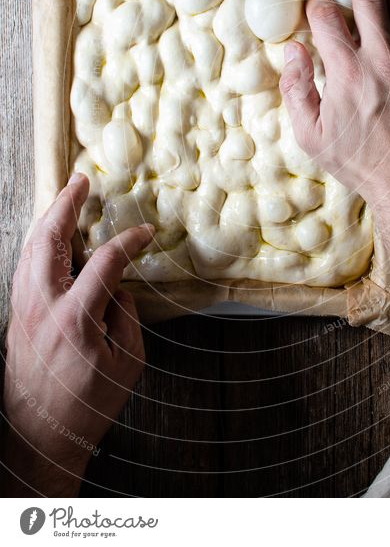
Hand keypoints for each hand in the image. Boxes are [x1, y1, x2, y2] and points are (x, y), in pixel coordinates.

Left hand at [2, 174, 152, 495]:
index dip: (128, 242)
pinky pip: (24, 266)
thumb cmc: (87, 404)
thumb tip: (117, 287)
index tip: (144, 233)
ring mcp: (23, 309)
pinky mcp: (16, 315)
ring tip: (65, 200)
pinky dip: (38, 243)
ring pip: (29, 249)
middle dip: (65, 205)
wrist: (38, 434)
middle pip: (48, 240)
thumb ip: (125, 316)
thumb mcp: (127, 362)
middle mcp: (42, 306)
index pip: (105, 263)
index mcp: (74, 318)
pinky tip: (49, 238)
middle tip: (81, 183)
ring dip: (48, 220)